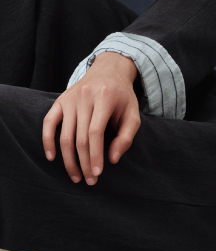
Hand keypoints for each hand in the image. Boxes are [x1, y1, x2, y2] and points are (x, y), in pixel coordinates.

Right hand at [42, 52, 139, 185]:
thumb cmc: (122, 96)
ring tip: (76, 176)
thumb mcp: (133, 113)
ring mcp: (70, 99)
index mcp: (105, 98)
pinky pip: (48, 123)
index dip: (94, 156)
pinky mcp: (60, 101)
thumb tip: (112, 159)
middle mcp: (85, 97)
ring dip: (68, 160)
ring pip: (64, 135)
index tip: (97, 174)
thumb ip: (126, 137)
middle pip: (79, 138)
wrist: (109, 69)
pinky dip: (47, 141)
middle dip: (83, 163)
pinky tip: (52, 158)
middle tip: (89, 181)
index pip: (95, 133)